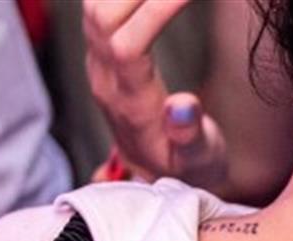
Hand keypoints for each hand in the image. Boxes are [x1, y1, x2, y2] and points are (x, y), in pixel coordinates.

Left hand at [84, 0, 226, 184]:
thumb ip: (190, 137)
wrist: (160, 173)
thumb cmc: (189, 166)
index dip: (155, 10)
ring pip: (93, 6)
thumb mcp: (199, 161)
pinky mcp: (98, 54)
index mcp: (132, 106)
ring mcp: (97, 65)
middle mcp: (106, 81)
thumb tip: (182, 107)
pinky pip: (96, 8)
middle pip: (102, 16)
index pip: (128, 45)